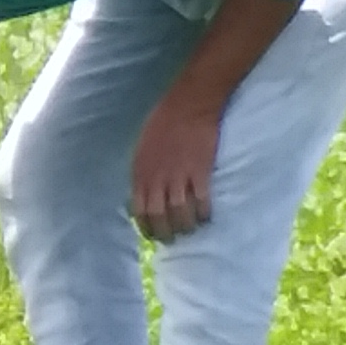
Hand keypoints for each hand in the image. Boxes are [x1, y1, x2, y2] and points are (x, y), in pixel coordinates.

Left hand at [133, 93, 222, 240]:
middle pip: (158, 216)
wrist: (188, 104)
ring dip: (185, 226)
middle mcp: (157, 177)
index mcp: (140, 172)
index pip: (139, 209)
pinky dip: (204, 213)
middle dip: (165, 232)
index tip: (152, 234)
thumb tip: (144, 192)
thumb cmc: (162, 122)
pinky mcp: (200, 171)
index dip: (146, 226)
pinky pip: (201, 200)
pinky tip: (206, 217)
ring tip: (190, 230)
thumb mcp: (142, 148)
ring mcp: (179, 175)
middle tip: (172, 239)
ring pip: (180, 213)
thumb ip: (143, 171)